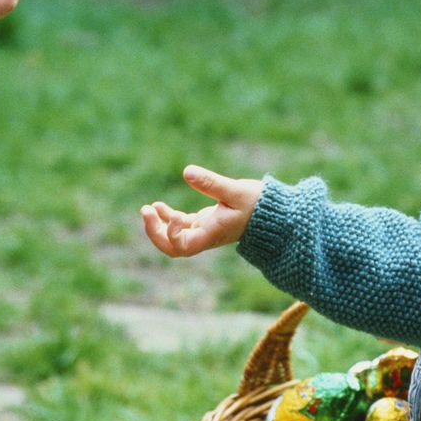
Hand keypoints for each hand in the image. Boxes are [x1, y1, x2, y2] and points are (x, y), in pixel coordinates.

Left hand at [142, 165, 263, 256]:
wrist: (275, 214)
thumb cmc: (259, 204)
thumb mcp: (235, 190)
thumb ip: (211, 183)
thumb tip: (187, 172)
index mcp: (212, 234)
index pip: (183, 247)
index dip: (172, 234)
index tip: (175, 215)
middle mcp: (206, 236)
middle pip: (173, 248)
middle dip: (155, 233)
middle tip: (145, 212)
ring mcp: (204, 231)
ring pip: (174, 238)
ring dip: (158, 225)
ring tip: (146, 208)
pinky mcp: (205, 223)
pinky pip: (181, 226)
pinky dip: (168, 217)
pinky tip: (157, 206)